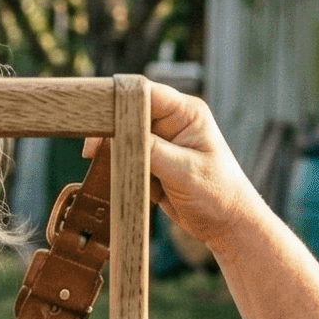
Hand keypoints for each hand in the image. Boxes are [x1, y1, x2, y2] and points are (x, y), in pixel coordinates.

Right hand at [82, 82, 269, 251]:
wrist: (226, 225)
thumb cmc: (218, 194)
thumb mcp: (185, 171)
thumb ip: (153, 151)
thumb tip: (121, 136)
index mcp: (186, 113)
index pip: (146, 93)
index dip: (120, 100)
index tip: (99, 117)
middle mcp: (171, 122)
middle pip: (129, 112)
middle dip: (110, 128)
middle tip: (92, 147)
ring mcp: (161, 142)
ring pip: (124, 136)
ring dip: (112, 150)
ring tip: (97, 161)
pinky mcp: (152, 162)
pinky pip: (125, 157)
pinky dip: (117, 166)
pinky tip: (110, 174)